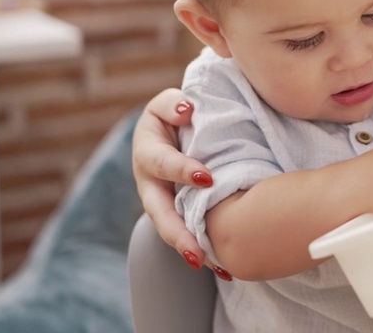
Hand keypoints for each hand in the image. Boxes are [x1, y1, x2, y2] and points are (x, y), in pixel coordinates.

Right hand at [132, 88, 215, 272]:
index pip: (163, 163)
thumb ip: (173, 105)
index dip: (182, 169)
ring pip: (172, 231)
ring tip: (215, 266)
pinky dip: (203, 252)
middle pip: (160, 213)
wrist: (172, 132)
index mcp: (147, 154)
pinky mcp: (177, 214)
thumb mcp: (167, 104)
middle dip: (177, 233)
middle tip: (197, 251)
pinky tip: (226, 268)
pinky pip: (187, 235)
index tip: (207, 176)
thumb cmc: (173, 115)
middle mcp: (150, 185)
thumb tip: (187, 111)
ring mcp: (162, 203)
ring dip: (191, 250)